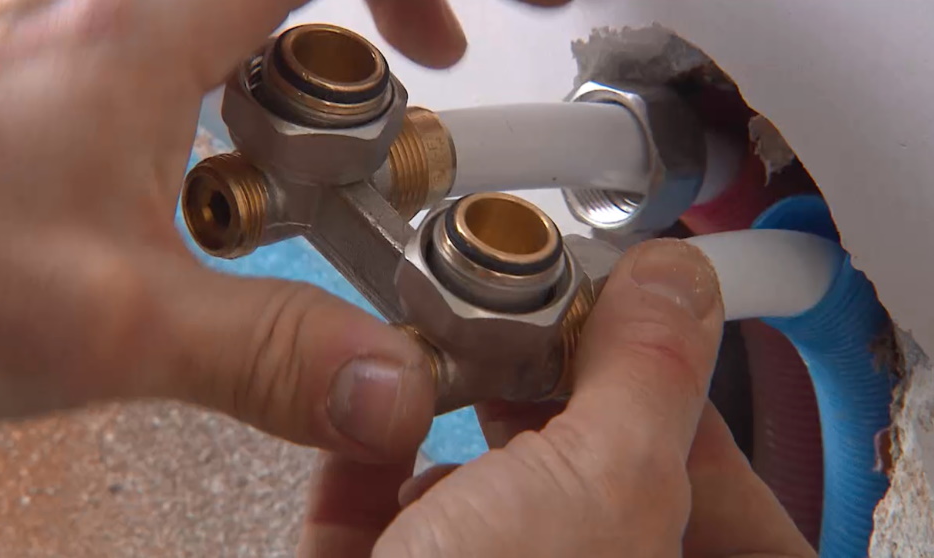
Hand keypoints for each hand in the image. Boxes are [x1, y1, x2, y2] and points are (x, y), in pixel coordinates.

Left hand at [0, 0, 563, 459]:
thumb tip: (387, 387)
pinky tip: (183, 173)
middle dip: (347, 29)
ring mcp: (48, 21)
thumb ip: (271, 356)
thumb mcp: (111, 325)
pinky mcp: (21, 60)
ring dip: (273, 68)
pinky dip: (200, 83)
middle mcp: (85, 1)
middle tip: (364, 116)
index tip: (435, 46)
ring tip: (279, 167)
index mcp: (128, 30)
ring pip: (203, 13)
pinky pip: (141, 37)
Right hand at [298, 240, 817, 556]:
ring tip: (437, 344)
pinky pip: (379, 491)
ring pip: (477, 467)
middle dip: (540, 373)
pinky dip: (366, 442)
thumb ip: (646, 374)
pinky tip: (364, 406)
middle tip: (519, 316)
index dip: (659, 364)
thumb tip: (677, 280)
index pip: (692, 448)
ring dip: (448, 397)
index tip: (621, 301)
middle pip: (574, 446)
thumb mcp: (597, 485)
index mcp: (638, 550)